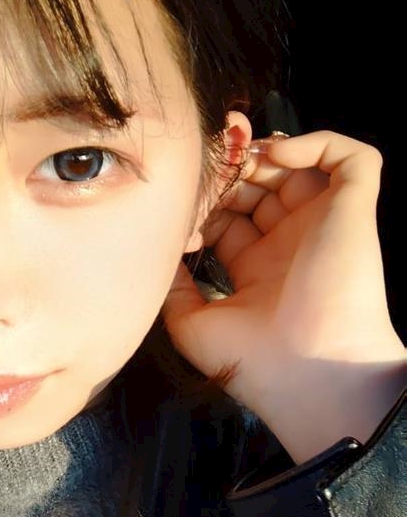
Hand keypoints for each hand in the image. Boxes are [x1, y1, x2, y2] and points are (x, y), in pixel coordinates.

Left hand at [164, 130, 405, 462]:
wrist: (309, 373)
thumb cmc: (253, 360)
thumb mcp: (193, 323)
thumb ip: (175, 287)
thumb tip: (162, 253)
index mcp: (257, 268)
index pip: (229, 215)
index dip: (205, 199)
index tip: (183, 201)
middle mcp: (290, 243)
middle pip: (259, 185)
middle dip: (229, 170)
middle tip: (209, 169)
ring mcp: (322, 225)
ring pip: (299, 166)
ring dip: (264, 152)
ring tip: (239, 160)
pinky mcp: (354, 211)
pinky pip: (352, 158)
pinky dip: (318, 142)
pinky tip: (278, 155)